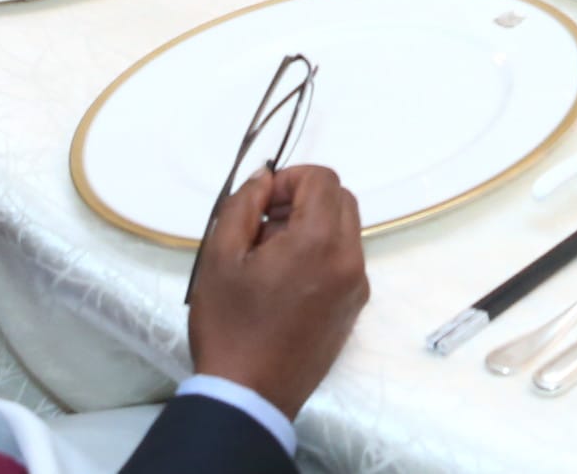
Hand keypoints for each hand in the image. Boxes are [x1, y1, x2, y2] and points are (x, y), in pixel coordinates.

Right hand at [187, 165, 365, 422]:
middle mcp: (350, 259)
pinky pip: (344, 260)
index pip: (322, 179)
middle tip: (263, 226)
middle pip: (340, 200)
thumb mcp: (220, 258)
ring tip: (268, 257)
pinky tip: (284, 282)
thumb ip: (243, 205)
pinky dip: (321, 254)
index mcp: (321, 241)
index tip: (261, 203)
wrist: (247, 399)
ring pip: (344, 230)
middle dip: (303, 200)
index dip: (290, 180)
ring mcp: (357, 285)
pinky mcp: (354, 308)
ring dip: (312, 226)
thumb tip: (264, 178)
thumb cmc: (229, 327)